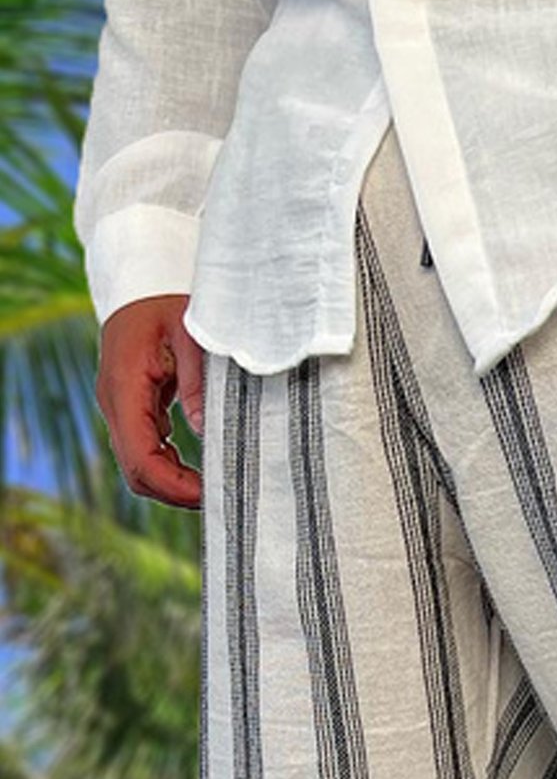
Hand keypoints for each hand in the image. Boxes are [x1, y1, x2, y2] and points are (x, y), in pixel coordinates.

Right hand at [95, 294, 202, 509]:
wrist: (142, 280)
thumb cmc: (168, 300)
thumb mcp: (191, 334)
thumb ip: (198, 382)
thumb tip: (207, 431)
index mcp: (125, 386)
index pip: (140, 455)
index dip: (172, 484)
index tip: (209, 494)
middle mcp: (115, 402)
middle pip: (135, 470)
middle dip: (173, 491)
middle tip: (219, 497)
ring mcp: (121, 406)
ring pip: (138, 464)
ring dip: (171, 481)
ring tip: (214, 486)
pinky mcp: (133, 406)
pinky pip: (145, 448)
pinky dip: (169, 464)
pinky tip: (199, 467)